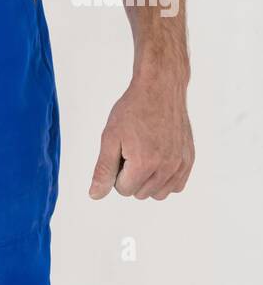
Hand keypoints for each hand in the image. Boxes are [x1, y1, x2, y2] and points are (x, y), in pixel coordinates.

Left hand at [89, 72, 193, 200]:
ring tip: (145, 153)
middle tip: (133, 148)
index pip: (122, 190)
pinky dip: (165, 178)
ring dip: (148, 180)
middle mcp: (166, 167)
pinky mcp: (189, 160)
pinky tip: (158, 159)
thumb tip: (95, 195)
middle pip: (140, 194)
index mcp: (145, 163)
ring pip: (158, 194)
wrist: (160, 88)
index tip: (121, 150)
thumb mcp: (110, 137)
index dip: (117, 170)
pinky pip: (176, 186)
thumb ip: (103, 169)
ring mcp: (180, 165)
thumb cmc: (133, 109)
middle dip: (132, 176)